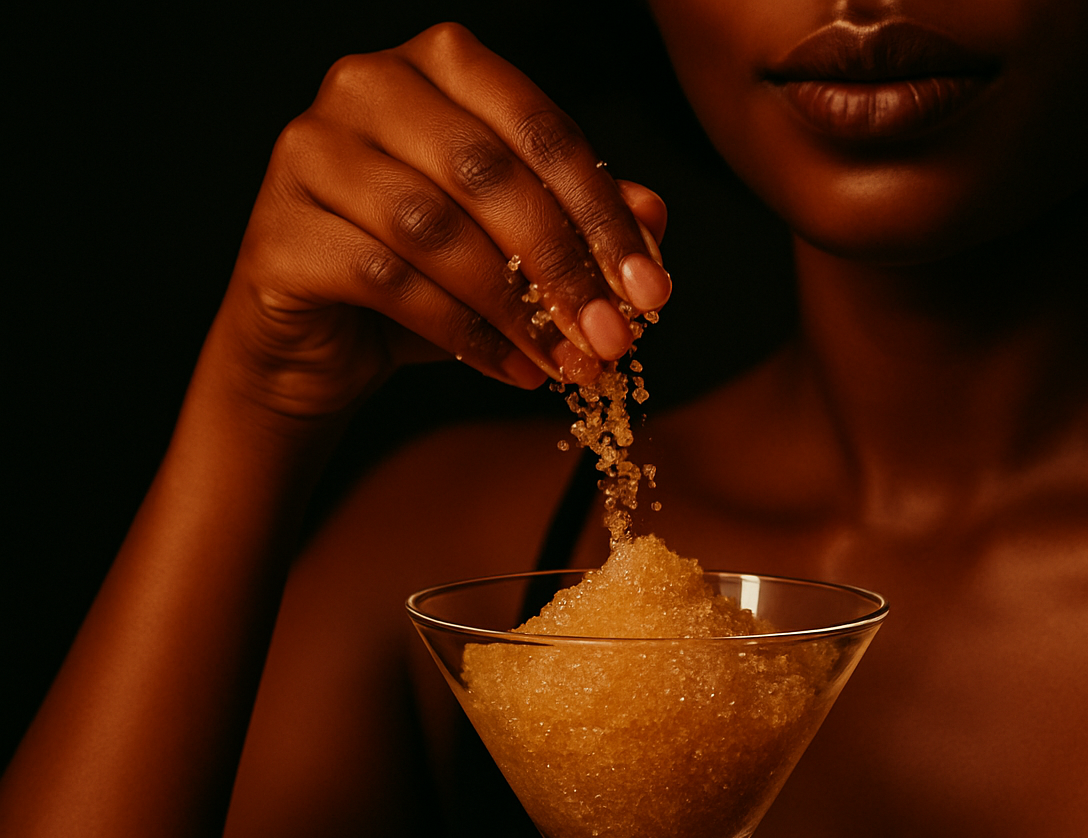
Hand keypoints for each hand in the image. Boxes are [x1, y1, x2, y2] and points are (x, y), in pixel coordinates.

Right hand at [209, 22, 670, 420]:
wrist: (320, 341)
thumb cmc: (431, 275)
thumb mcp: (520, 246)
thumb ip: (582, 219)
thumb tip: (654, 217)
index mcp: (440, 64)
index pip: (541, 128)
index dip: (604, 216)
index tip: (653, 293)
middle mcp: (366, 85)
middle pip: (489, 173)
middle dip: (565, 267)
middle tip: (615, 339)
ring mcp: (310, 152)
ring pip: (436, 229)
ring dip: (517, 309)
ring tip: (567, 364)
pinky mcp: (279, 231)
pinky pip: (387, 281)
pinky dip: (463, 334)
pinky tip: (512, 370)